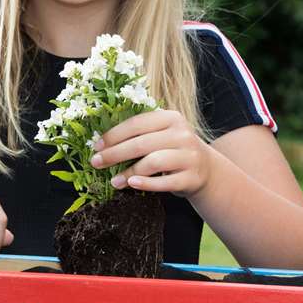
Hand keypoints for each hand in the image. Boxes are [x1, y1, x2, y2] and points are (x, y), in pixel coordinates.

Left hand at [90, 109, 214, 195]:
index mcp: (171, 118)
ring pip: (153, 162)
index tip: (96, 146)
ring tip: (114, 181)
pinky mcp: (191, 177)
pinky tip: (132, 185)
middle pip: (141, 144)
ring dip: (129, 172)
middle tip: (96, 162)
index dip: (114, 135)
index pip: (137, 123)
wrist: (206, 168)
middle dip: (114, 154)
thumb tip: (102, 142)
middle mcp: (182, 134)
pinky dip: (146, 184)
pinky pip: (164, 182)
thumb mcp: (162, 134)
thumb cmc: (173, 149)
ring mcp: (189, 156)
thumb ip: (140, 133)